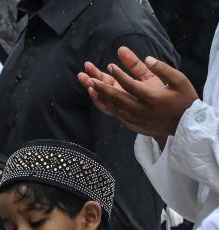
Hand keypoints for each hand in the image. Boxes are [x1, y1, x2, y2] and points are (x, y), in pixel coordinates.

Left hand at [78, 46, 198, 143]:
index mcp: (153, 99)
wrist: (186, 126)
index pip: (131, 86)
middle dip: (102, 87)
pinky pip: (115, 115)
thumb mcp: (179, 81)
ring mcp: (136, 120)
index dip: (120, 75)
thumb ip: (163, 69)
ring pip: (114, 108)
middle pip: (118, 98)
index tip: (110, 66)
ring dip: (101, 97)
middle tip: (90, 78)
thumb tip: (147, 58)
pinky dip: (106, 107)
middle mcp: (142, 111)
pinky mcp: (133, 126)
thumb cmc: (184, 100)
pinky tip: (98, 98)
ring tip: (89, 87)